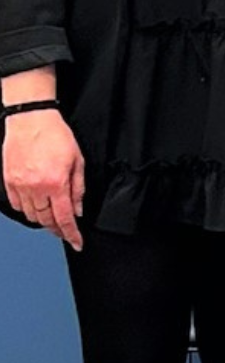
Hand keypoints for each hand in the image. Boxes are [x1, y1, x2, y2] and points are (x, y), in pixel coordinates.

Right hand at [3, 110, 84, 250]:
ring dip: (42, 220)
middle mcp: (36, 188)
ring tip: (51, 217)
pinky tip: (35, 206)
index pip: (65, 217)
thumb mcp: (77, 161)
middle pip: (46, 220)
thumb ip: (78, 188)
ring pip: (31, 215)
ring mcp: (20, 186)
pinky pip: (17, 205)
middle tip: (65, 230)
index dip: (71, 233)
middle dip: (57, 228)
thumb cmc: (56, 136)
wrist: (31, 120)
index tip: (76, 243)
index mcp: (56, 183)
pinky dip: (26, 210)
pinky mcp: (9, 182)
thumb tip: (78, 210)